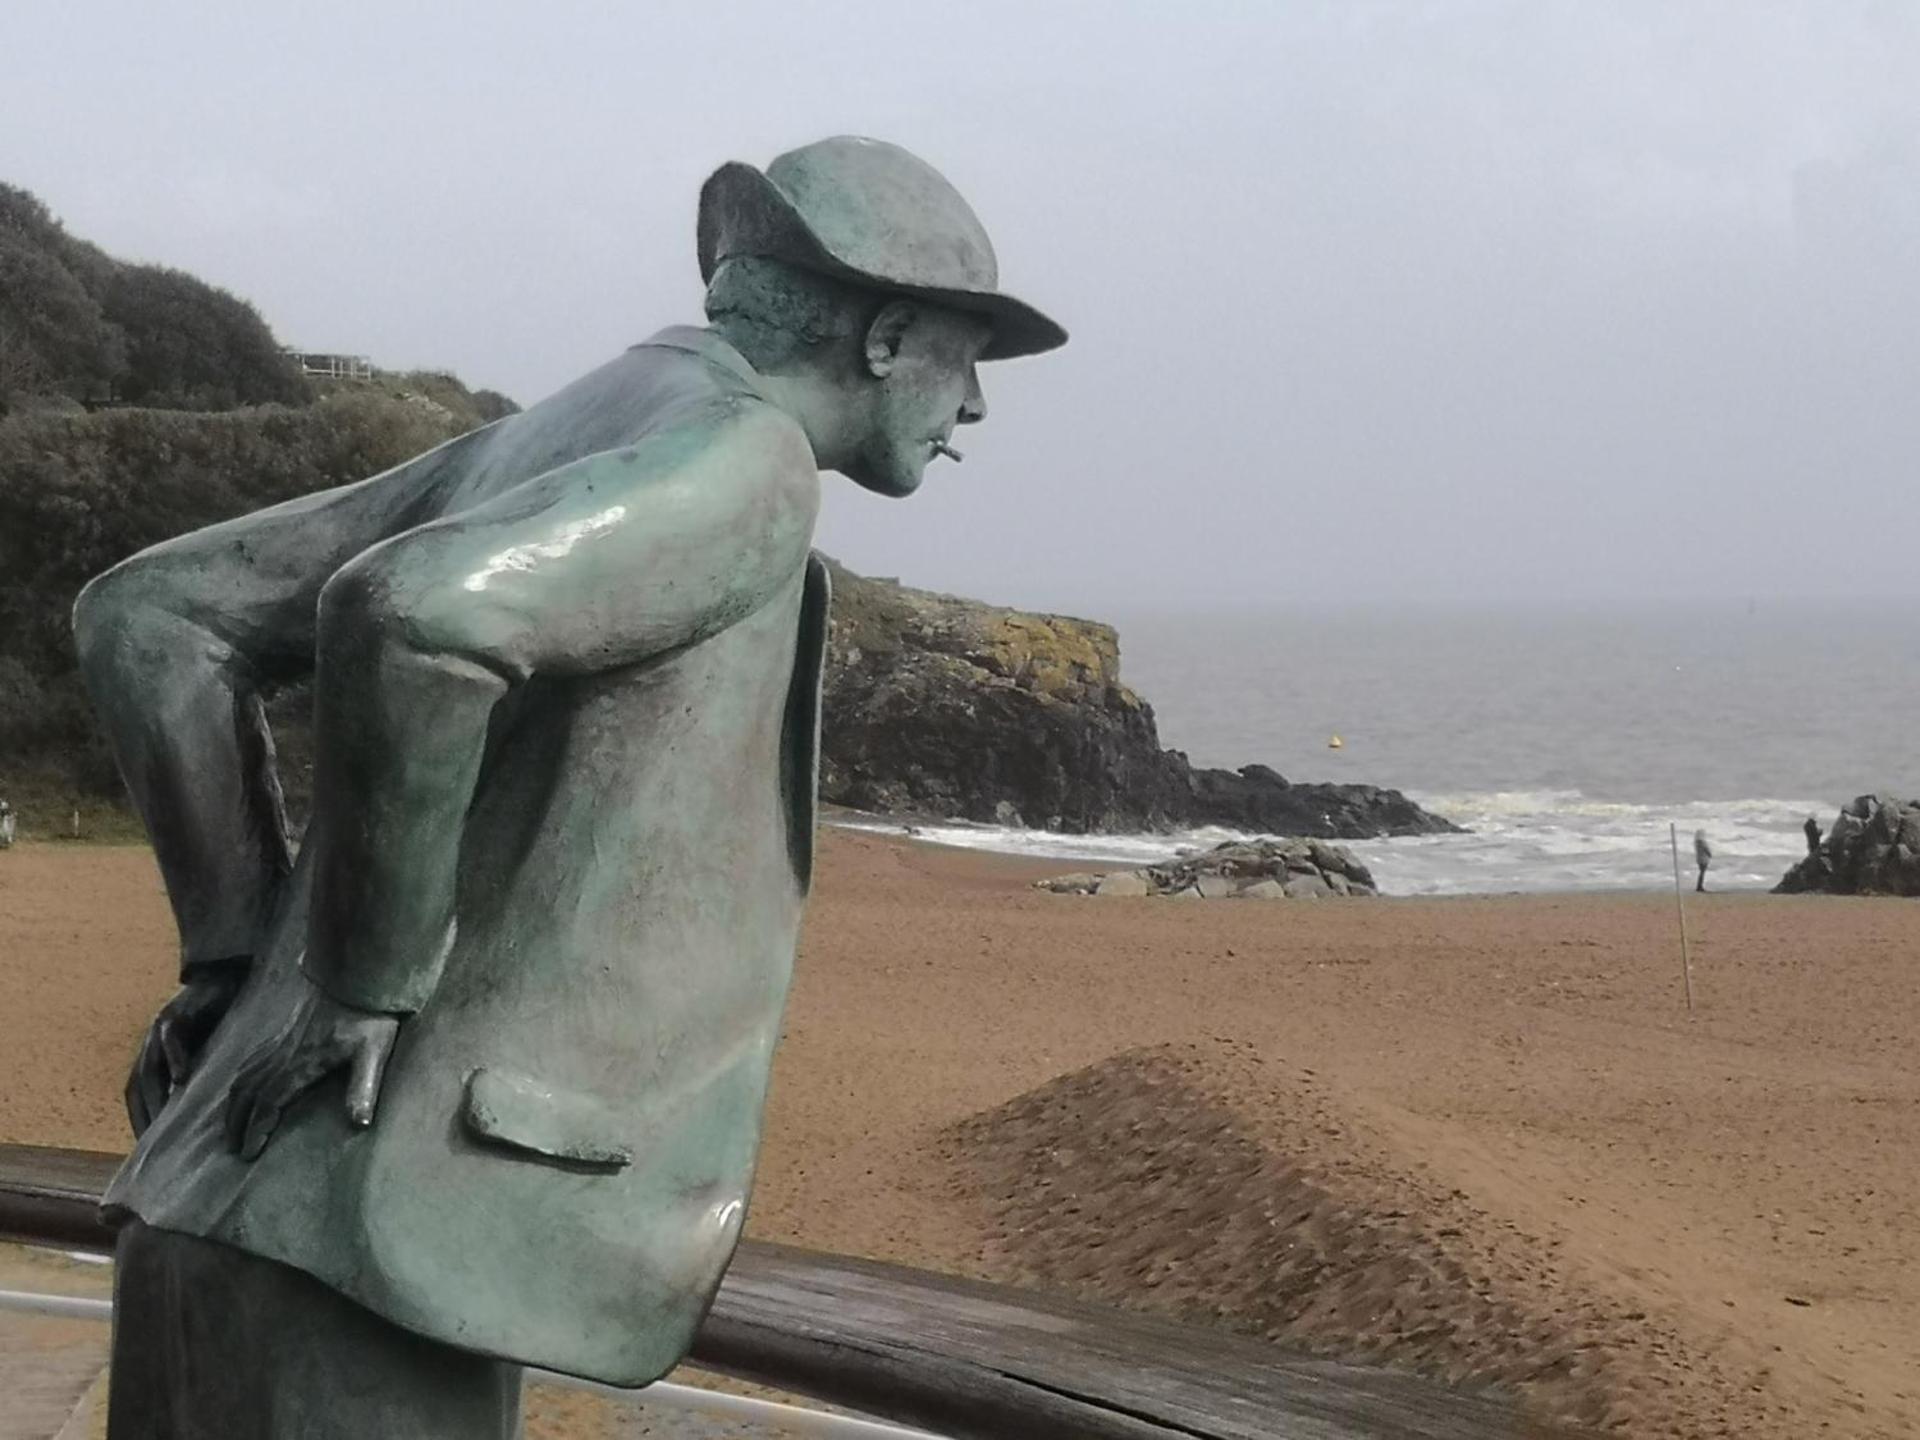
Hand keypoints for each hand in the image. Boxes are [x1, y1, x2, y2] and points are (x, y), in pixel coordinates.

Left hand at [126, 961, 249, 1136]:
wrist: (232, 975)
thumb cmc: (227, 1019)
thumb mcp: (212, 1054)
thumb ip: (202, 1079)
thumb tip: (204, 1118)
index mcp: (156, 1056)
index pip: (140, 1096)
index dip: (141, 1122)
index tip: (152, 1155)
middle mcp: (152, 1043)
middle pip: (138, 1085)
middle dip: (146, 1115)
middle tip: (159, 1146)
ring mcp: (163, 1025)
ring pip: (149, 1065)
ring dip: (157, 1092)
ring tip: (168, 1120)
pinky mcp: (181, 1008)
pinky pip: (171, 1034)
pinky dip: (174, 1056)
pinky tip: (184, 1076)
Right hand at [224, 977, 400, 1159]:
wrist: (356, 972)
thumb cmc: (369, 1014)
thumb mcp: (374, 1052)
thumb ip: (364, 1087)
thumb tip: (359, 1123)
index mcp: (301, 1064)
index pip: (268, 1104)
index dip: (256, 1129)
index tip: (247, 1154)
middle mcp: (282, 1055)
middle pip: (247, 1094)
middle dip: (236, 1123)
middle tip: (232, 1149)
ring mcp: (279, 1041)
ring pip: (243, 1077)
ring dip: (233, 1104)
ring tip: (229, 1127)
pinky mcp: (281, 1032)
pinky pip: (250, 1060)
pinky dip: (239, 1081)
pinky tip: (241, 1088)